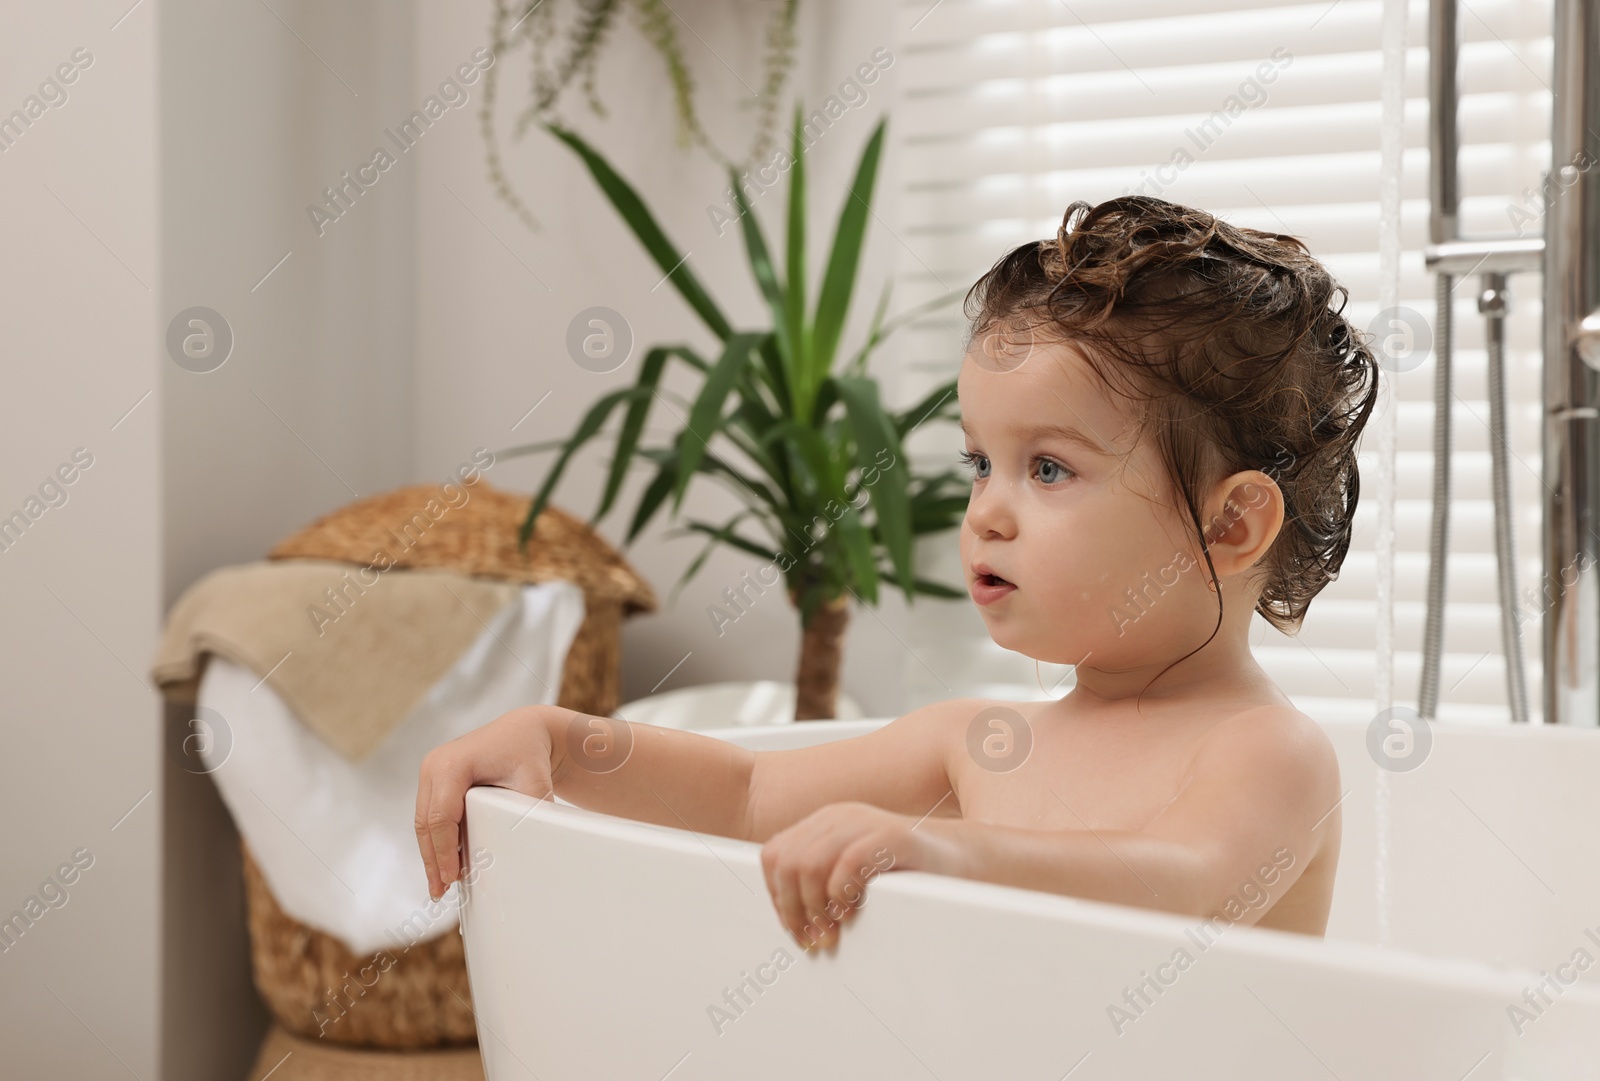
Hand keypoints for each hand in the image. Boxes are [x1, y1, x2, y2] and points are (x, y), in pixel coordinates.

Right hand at [415, 705, 561, 900]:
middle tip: (439, 891)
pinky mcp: (434, 779)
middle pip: (426, 822)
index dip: (444, 851)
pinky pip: (430, 814)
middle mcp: (434, 764)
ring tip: (438, 886)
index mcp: (453, 764)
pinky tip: (441, 863)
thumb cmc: (529, 754)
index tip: (452, 878)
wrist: (524, 731)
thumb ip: (529, 813)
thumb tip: (527, 853)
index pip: (442, 817)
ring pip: (423, 821)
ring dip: (430, 853)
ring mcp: (430, 770)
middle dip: (432, 859)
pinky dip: (434, 839)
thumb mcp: (535, 782)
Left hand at [759, 801, 965, 951]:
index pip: (775, 856)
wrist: (962, 859)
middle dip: (792, 909)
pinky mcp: (893, 836)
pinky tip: (851, 911)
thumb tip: (789, 917)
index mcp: (825, 822)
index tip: (795, 929)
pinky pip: (848, 861)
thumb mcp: (853, 873)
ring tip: (831, 931)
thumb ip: (821, 881)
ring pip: (808, 863)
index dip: (777, 897)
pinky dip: (841, 893)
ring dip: (813, 907)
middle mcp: (840, 816)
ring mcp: (866, 822)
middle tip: (812, 938)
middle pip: (786, 862)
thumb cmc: (907, 873)